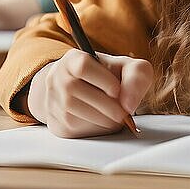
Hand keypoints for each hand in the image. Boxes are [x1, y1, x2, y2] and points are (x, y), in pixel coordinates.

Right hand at [27, 50, 153, 137]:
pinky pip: (72, 129)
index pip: (83, 66)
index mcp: (73, 58)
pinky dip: (93, 129)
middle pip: (75, 92)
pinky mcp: (56, 124)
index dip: (103, 80)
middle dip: (106, 106)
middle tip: (124, 112)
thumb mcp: (127, 67)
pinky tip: (103, 122)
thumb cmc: (111, 76)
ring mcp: (53, 101)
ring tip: (116, 117)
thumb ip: (136, 76)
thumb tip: (128, 103)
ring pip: (73, 114)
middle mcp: (57, 78)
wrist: (89, 91)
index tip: (117, 90)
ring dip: (101, 120)